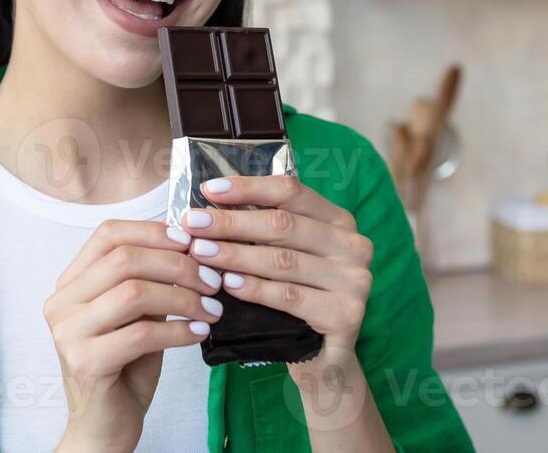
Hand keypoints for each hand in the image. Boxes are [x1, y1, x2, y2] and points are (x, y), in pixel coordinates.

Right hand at [45, 220, 223, 452]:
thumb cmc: (124, 368)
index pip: (108, 234)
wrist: (105, 426)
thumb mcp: (137, 315)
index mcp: (70, 283)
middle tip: (212, 280)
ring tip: (211, 309)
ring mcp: (68, 333)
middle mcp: (61, 303)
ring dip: (182, 297)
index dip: (153, 232)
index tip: (191, 243)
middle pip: (124, 259)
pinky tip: (199, 333)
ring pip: (133, 292)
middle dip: (177, 265)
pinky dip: (178, 330)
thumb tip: (191, 248)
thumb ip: (151, 282)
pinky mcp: (85, 363)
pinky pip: (141, 333)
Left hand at [180, 175, 373, 359]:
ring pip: (283, 260)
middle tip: (192, 224)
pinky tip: (227, 284)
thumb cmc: (297, 298)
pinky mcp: (347, 314)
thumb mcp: (285, 256)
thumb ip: (262, 231)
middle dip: (231, 223)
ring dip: (235, 255)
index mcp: (339, 220)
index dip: (248, 188)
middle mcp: (354, 245)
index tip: (208, 190)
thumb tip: (210, 204)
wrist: (323, 359)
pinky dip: (254, 288)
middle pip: (283, 224)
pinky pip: (290, 296)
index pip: (290, 191)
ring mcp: (355, 280)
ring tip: (200, 253)